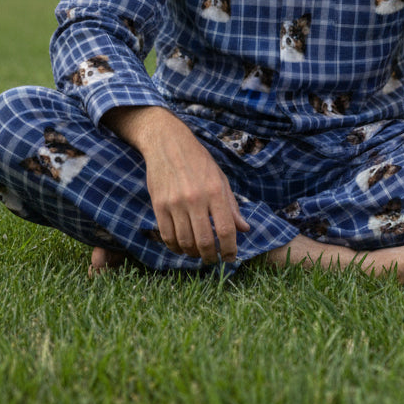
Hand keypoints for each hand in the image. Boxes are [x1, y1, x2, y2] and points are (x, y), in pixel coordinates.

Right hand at [106, 106, 249, 262]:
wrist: (168, 143)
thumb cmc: (199, 161)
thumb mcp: (221, 179)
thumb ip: (232, 206)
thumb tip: (244, 229)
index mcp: (215, 191)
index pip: (225, 229)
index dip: (230, 249)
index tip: (230, 257)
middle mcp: (196, 198)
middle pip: (204, 241)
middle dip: (211, 257)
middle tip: (213, 260)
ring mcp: (175, 203)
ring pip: (185, 242)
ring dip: (193, 254)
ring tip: (198, 254)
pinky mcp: (159, 205)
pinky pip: (167, 236)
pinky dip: (175, 247)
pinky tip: (182, 247)